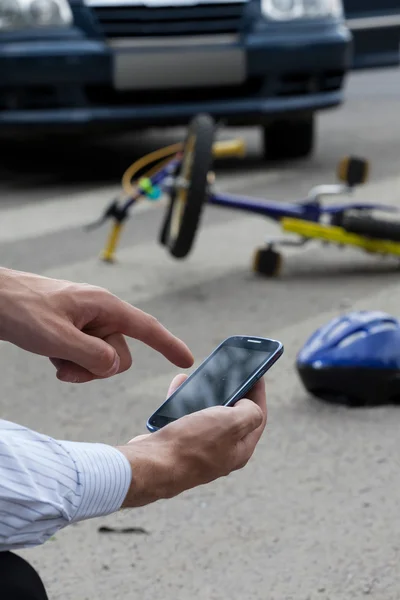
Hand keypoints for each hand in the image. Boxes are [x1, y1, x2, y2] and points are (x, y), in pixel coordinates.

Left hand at [0, 268, 192, 382]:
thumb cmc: (22, 309)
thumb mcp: (58, 338)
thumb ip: (93, 356)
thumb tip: (115, 366)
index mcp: (104, 306)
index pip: (146, 328)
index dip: (169, 345)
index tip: (186, 359)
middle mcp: (99, 314)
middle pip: (120, 354)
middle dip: (96, 368)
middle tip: (66, 363)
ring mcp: (85, 324)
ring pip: (101, 359)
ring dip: (79, 368)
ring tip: (54, 359)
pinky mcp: (72, 332)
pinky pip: (85, 357)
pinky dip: (70, 364)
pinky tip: (50, 356)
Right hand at [118, 375, 266, 507]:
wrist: (150, 466)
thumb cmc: (191, 446)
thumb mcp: (231, 423)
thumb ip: (250, 413)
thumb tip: (249, 406)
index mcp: (240, 449)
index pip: (257, 417)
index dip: (258, 393)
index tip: (256, 372)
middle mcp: (221, 452)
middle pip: (232, 416)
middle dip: (231, 392)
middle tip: (228, 373)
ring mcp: (198, 449)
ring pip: (206, 415)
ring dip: (206, 394)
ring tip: (203, 376)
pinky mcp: (177, 445)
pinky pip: (184, 417)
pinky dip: (183, 400)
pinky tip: (179, 385)